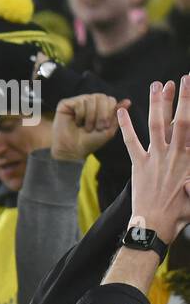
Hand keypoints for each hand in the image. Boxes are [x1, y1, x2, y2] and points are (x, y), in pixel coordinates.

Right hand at [52, 92, 130, 162]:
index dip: (110, 111)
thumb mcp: (109, 130)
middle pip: (101, 97)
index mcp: (100, 108)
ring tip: (86, 127)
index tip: (105, 126)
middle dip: (102, 113)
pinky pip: (79, 102)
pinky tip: (77, 122)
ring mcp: (77, 102)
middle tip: (97, 127)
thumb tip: (128, 101)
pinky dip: (80, 114)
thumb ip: (117, 115)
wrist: (72, 150)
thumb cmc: (90, 142)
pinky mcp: (66, 104)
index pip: (110, 100)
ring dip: (91, 116)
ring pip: (91, 99)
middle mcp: (89, 103)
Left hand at [117, 77, 189, 241]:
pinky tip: (120, 110)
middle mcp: (175, 154)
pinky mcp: (138, 164)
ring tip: (157, 85)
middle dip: (182, 98)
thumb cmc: (182, 211)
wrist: (156, 224)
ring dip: (156, 104)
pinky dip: (125, 125)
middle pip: (179, 120)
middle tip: (182, 79)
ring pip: (156, 125)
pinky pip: (130, 141)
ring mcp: (155, 158)